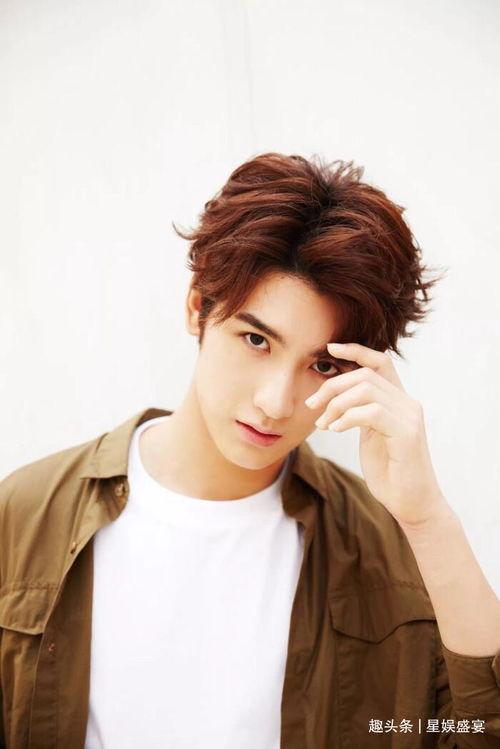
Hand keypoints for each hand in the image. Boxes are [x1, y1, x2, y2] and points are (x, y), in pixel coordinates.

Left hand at [305, 342, 448, 528]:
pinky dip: (347, 417)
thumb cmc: (389, 471)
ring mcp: (409, 417)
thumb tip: (335, 398)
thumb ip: (360, 413)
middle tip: (312, 405)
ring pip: (366, 390)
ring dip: (336, 404)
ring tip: (323, 424)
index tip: (330, 348)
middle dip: (333, 385)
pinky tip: (334, 430)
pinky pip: (371, 412)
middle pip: (365, 375)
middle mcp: (407, 403)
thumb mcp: (370, 435)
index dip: (356, 350)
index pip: (381, 361)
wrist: (412, 503)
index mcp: (399, 400)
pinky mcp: (406, 434)